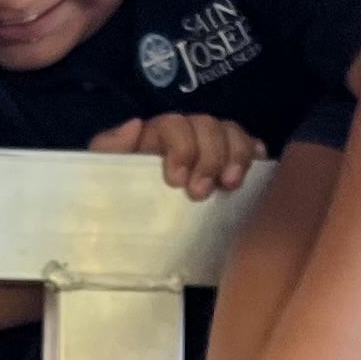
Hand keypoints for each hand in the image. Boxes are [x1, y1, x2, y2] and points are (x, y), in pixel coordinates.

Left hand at [91, 112, 265, 200]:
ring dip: (236, 156)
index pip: (175, 125)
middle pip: (209, 126)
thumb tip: (136, 124)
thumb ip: (109, 148)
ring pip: (232, 134)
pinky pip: (250, 148)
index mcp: (156, 136)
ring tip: (232, 185)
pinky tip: (258, 166)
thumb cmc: (114, 199)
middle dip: (210, 156)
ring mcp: (211, 151)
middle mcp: (186, 137)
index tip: (176, 180)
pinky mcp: (229, 168)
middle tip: (201, 192)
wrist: (128, 235)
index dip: (181, 146)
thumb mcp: (102, 174)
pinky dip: (255, 153)